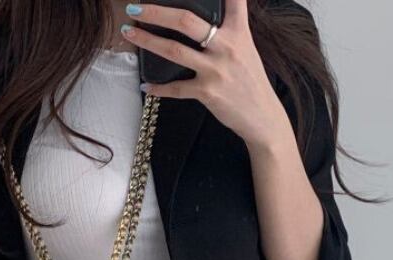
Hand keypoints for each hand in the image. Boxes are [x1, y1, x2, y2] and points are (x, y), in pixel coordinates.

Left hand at [121, 0, 291, 148]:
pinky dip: (158, 88)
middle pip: (186, 21)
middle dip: (156, 12)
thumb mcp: (246, 48)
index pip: (232, 0)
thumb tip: (206, 20)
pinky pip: (176, 88)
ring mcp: (215, 70)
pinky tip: (145, 85)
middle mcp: (226, 47)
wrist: (262, 116)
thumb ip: (229, 30)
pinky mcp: (207, 92)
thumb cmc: (250, 81)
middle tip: (135, 7)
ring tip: (130, 33)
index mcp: (238, 32)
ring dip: (147, 41)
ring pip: (174, 50)